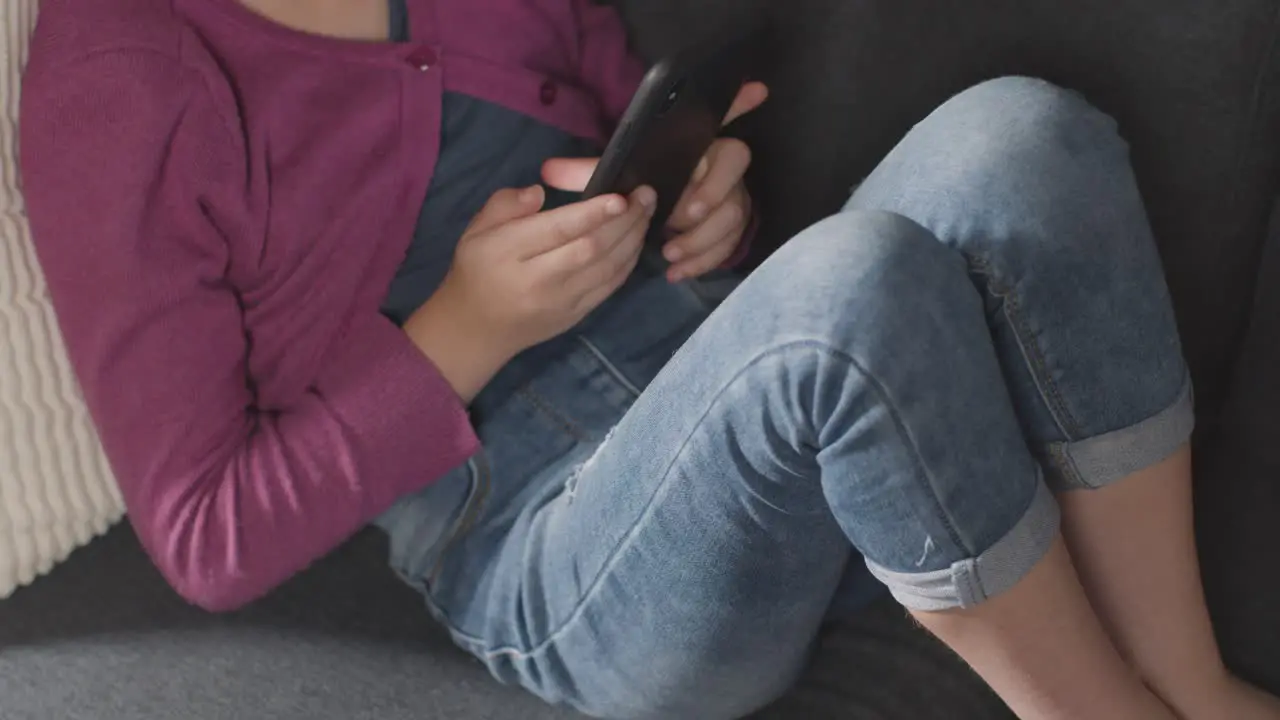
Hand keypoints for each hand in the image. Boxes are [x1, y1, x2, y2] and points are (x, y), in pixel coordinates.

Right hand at [405, 184, 655, 400]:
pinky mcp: (577, 314)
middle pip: (591, 247)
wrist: (477, 330)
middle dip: (624, 220)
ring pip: (606, 267)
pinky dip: (628, 262)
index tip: (620, 195)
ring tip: (647, 212)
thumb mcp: (476, 230)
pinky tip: (636, 240)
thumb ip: (505, 205)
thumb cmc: (476, 271)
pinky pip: (609, 286)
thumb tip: (539, 192)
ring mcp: (561, 301)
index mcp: (508, 252)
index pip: (558, 230)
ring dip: (632, 238)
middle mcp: (538, 279)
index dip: (593, 212)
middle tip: (647, 194)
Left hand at [542, 82, 768, 282]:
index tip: (756, 90)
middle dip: (711, 194)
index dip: (739, 102)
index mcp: (694, 143)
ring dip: (702, 236)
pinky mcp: (731, 228)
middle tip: (682, 216)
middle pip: (734, 167)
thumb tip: (548, 172)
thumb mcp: (612, 179)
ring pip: (732, 212)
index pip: (721, 117)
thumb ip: (586, 174)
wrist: (653, 229)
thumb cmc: (637, 192)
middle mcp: (718, 165)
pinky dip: (703, 260)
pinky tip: (678, 270)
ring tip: (670, 252)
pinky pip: (728, 243)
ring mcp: (730, 197)